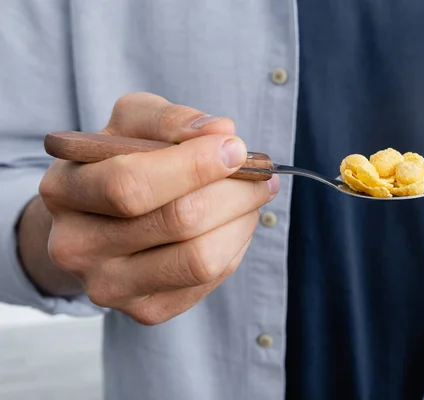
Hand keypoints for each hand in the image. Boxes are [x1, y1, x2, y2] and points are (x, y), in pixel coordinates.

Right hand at [37, 92, 278, 324]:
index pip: (132, 185)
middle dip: (233, 192)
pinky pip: (210, 279)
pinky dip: (235, 245)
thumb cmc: (118, 163)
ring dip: (242, 220)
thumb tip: (221, 131)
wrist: (95, 222)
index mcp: (64, 191)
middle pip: (177, 222)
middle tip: (259, 174)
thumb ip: (170, 121)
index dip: (194, 165)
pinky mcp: (146, 310)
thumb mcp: (131, 123)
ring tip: (253, 195)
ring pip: (201, 259)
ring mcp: (110, 286)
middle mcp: (78, 247)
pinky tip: (233, 223)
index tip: (235, 147)